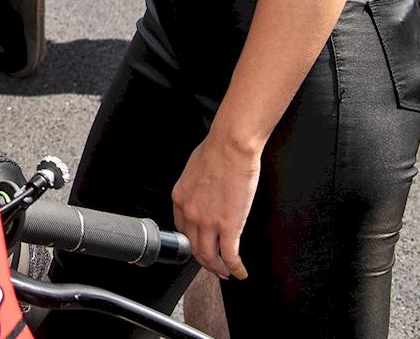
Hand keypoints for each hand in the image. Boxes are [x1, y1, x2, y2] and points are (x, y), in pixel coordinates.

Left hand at [172, 131, 259, 280]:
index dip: (191, 242)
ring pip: (209, 256)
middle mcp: (190, 214)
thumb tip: (203, 195)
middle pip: (194, 247)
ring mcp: (208, 222)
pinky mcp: (228, 226)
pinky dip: (235, 268)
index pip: (182, 230)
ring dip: (218, 268)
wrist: (230, 147)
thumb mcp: (193, 171)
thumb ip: (195, 189)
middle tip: (213, 266)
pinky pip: (230, 255)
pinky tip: (240, 272)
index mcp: (180, 198)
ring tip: (226, 273)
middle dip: (204, 261)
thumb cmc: (216, 151)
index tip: (199, 246)